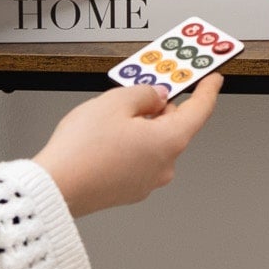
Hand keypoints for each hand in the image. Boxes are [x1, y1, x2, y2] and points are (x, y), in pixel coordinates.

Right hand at [32, 74, 223, 216]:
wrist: (55, 188)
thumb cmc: (83, 150)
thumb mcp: (116, 102)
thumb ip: (144, 93)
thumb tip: (156, 96)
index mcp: (169, 142)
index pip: (200, 111)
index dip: (208, 90)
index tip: (213, 79)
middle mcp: (164, 166)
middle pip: (173, 126)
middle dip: (160, 106)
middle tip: (143, 88)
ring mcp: (146, 181)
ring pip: (153, 143)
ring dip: (141, 126)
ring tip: (112, 113)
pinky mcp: (128, 190)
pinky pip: (138, 158)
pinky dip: (130, 144)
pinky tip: (106, 136)